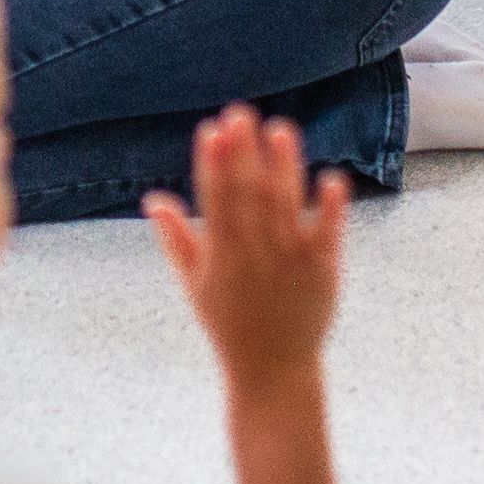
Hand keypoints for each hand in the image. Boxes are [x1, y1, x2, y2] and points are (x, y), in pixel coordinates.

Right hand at [146, 102, 347, 389]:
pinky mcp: (322, 271)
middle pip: (248, 194)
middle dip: (244, 153)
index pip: (215, 200)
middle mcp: (254, 253)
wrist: (272, 370)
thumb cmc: (229, 324)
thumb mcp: (195, 284)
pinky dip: (329, 207)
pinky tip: (331, 177)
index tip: (212, 129)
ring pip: (285, 206)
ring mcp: (290, 261)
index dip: (213, 164)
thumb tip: (153, 199)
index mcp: (221, 254)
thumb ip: (175, 239)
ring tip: (281, 129)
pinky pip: (327, 233)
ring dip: (284, 167)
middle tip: (242, 112)